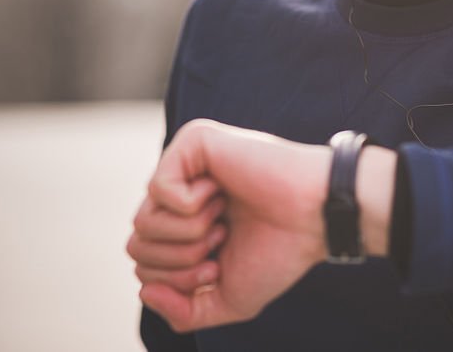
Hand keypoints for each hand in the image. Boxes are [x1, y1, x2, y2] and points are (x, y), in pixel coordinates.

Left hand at [127, 119, 332, 331]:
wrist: (316, 217)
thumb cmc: (280, 251)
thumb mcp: (227, 298)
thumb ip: (183, 311)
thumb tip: (143, 291)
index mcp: (188, 224)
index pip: (145, 263)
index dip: (177, 279)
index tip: (219, 263)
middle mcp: (182, 191)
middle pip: (137, 244)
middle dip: (179, 261)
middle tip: (221, 240)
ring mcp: (186, 164)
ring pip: (143, 221)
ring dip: (188, 234)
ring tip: (223, 218)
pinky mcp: (194, 141)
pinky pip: (159, 188)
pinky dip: (191, 206)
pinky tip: (221, 193)